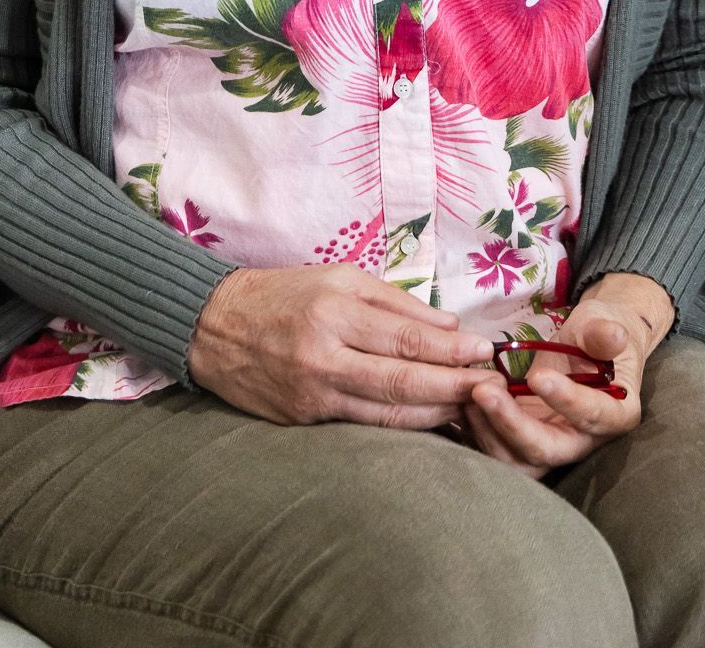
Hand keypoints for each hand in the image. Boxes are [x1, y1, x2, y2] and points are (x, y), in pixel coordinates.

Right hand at [187, 264, 498, 427]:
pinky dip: (402, 426)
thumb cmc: (284, 293)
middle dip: (453, 386)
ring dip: (435, 412)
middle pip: (403, 381)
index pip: (407, 337)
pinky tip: (429, 420)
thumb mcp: (339, 278)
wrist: (214, 326)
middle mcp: (324, 356)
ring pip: (387, 413)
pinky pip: (363, 425)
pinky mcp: (304, 420)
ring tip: (471, 407)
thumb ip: (394, 302)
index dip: (451, 348)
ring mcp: (313, 395)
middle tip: (490, 386)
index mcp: (334, 312)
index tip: (485, 350)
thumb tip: (447, 324)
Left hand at [460, 274, 674, 481]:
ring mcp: (548, 444)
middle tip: (483, 390)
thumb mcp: (604, 324)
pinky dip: (476, 429)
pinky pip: (496, 448)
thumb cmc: (597, 334)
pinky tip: (461, 399)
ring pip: (515, 460)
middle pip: (544, 450)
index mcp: (614, 415)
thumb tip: (615, 336)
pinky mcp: (521, 439)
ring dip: (488, 430)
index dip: (565, 400)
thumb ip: (604, 334)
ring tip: (470, 392)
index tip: (538, 376)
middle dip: (511, 425)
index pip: (591, 416)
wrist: (585, 345)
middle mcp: (580, 441)